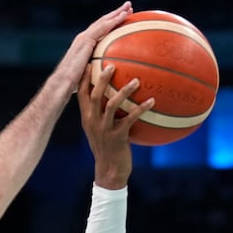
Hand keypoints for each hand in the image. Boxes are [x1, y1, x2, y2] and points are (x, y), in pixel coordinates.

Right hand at [53, 2, 133, 86]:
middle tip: (129, 7)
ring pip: (103, 21)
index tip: (124, 18)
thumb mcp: (90, 77)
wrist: (63, 83)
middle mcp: (84, 38)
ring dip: (117, 13)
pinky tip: (123, 16)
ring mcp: (84, 38)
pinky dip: (113, 21)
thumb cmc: (75, 86)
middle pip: (103, 22)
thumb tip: (111, 79)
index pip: (101, 31)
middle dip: (115, 13)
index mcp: (85, 45)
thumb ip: (98, 73)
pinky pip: (102, 28)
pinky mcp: (85, 41)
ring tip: (128, 6)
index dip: (112, 23)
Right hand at [77, 63, 152, 188]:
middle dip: (102, 78)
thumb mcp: (100, 130)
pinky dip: (141, 108)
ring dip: (125, 91)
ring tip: (137, 81)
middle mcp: (93, 121)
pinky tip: (152, 101)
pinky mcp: (117, 137)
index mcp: (86, 118)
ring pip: (112, 104)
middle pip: (95, 94)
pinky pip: (130, 119)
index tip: (89, 61)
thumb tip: (114, 97)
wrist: (109, 171)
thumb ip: (102, 114)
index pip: (81, 93)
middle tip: (113, 65)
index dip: (83, 77)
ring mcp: (104, 129)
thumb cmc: (108, 149)